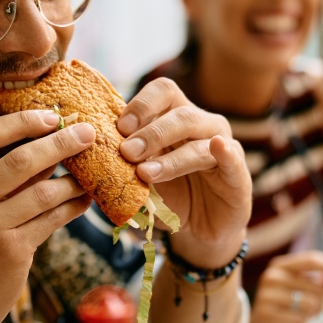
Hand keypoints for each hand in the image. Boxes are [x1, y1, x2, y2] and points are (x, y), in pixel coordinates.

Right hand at [0, 110, 94, 322]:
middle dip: (60, 142)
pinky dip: (74, 206)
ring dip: (74, 178)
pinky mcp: (11, 252)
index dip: (21, 122)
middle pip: (20, 159)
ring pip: (43, 191)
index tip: (51, 116)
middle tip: (87, 133)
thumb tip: (46, 144)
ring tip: (92, 171)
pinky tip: (86, 199)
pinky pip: (52, 219)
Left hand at [118, 78, 251, 266]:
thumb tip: (85, 152)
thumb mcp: (139, 177)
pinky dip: (224, 151)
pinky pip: (232, 156)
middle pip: (179, 112)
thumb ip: (121, 160)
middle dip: (150, 132)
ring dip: (170, 155)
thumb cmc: (167, 195)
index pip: (161, 92)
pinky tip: (217, 148)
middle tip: (126, 151)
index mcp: (175, 116)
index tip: (118, 127)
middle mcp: (201, 124)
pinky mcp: (238, 171)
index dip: (140, 105)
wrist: (198, 230)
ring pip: (199, 136)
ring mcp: (222, 144)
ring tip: (145, 173)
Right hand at [242, 251, 322, 322]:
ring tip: (300, 316)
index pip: (311, 259)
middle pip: (316, 286)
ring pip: (311, 304)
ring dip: (313, 314)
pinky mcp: (267, 314)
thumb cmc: (287, 308)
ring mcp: (267, 295)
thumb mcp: (306, 291)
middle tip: (311, 309)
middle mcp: (271, 276)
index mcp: (281, 265)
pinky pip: (301, 320)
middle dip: (321, 302)